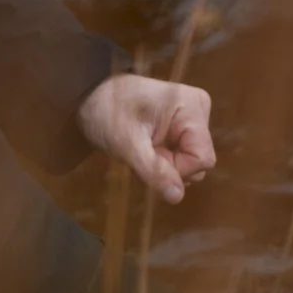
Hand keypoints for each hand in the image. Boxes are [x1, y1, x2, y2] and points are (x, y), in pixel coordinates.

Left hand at [76, 74, 215, 202]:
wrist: (90, 95)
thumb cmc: (105, 111)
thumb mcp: (126, 143)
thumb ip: (153, 170)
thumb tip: (177, 197)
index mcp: (192, 106)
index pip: (202, 158)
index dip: (177, 169)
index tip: (148, 157)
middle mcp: (199, 109)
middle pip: (198, 160)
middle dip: (169, 167)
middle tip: (140, 153)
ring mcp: (192, 116)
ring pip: (190, 161)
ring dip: (164, 165)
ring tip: (139, 149)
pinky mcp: (183, 124)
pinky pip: (182, 154)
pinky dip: (163, 159)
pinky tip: (145, 147)